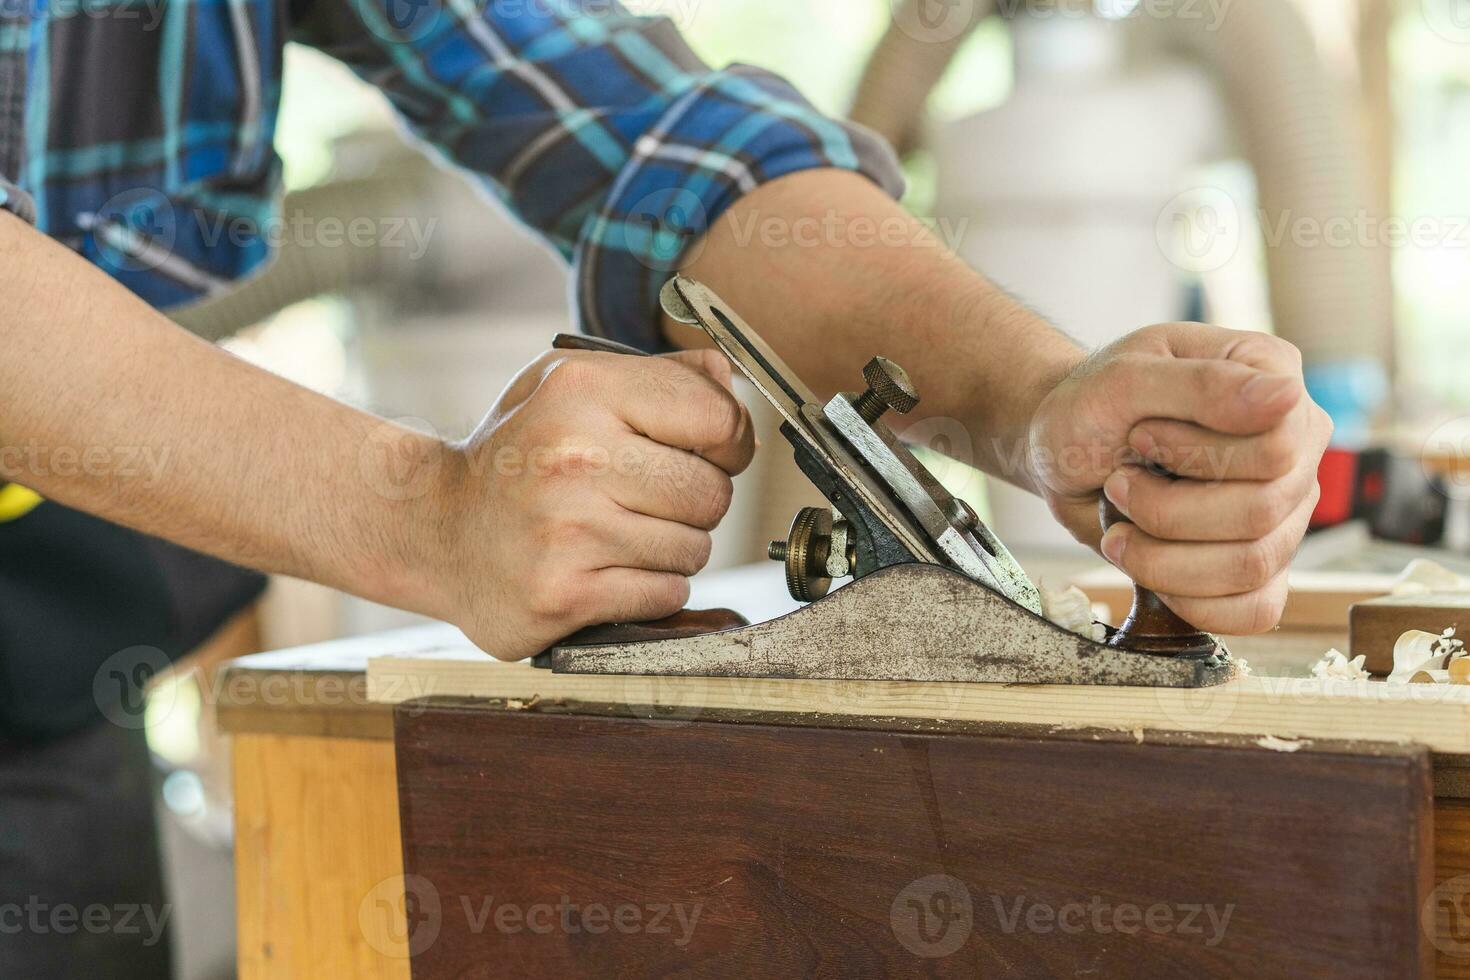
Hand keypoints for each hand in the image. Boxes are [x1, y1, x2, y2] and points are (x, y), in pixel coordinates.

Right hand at [439, 348, 753, 659]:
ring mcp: (568, 530)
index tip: (705, 452)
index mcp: (582, 391)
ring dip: (671, 548)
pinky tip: (606, 568)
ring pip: (693, 549)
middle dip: (694, 501)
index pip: (718, 420)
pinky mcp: (565, 595)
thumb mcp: (569, 385)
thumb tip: (728, 379)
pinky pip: (664, 594)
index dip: (727, 443)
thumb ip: (659, 375)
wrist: (433, 529)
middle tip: (647, 498)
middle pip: (711, 494)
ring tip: (617, 532)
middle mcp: (574, 457)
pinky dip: (649, 588)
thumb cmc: (516, 455)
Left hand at [1027, 325, 1332, 634]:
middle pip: (1262, 511)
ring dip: (1164, 557)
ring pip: (1253, 565)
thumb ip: (1203, 385)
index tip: (1140, 436)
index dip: (1197, 456)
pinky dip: (1189, 600)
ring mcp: (1285, 510)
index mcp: (1274, 379)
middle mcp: (1294, 446)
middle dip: (1166, 509)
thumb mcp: (1125, 379)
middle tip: (1118, 484)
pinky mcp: (1262, 565)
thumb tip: (1288, 396)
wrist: (1063, 454)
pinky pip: (1254, 609)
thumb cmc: (1090, 407)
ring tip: (1121, 528)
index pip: (1275, 446)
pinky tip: (1147, 568)